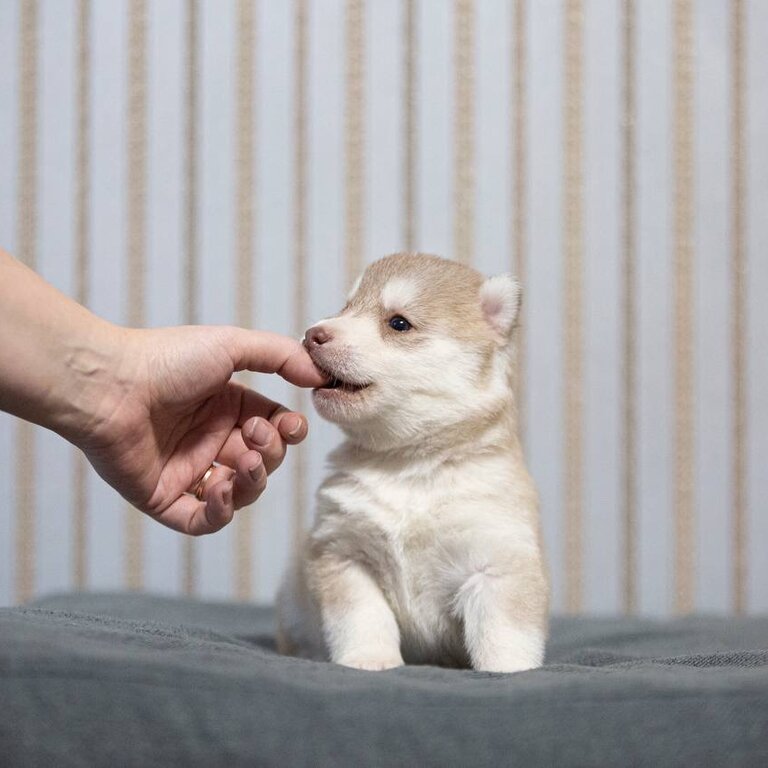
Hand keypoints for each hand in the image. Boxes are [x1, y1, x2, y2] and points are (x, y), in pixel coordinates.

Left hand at [72, 325, 325, 534]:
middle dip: (271, 453)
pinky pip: (202, 520)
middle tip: (255, 436)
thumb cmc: (166, 359)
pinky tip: (221, 489)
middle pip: (263, 462)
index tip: (290, 425)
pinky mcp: (164, 497)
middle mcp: (211, 439)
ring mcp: (189, 470)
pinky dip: (220, 512)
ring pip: (239, 493)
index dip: (288, 431)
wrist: (109, 385)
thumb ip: (280, 356)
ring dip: (252, 483)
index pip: (273, 426)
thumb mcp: (232, 346)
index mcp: (227, 406)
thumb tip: (320, 376)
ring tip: (245, 463)